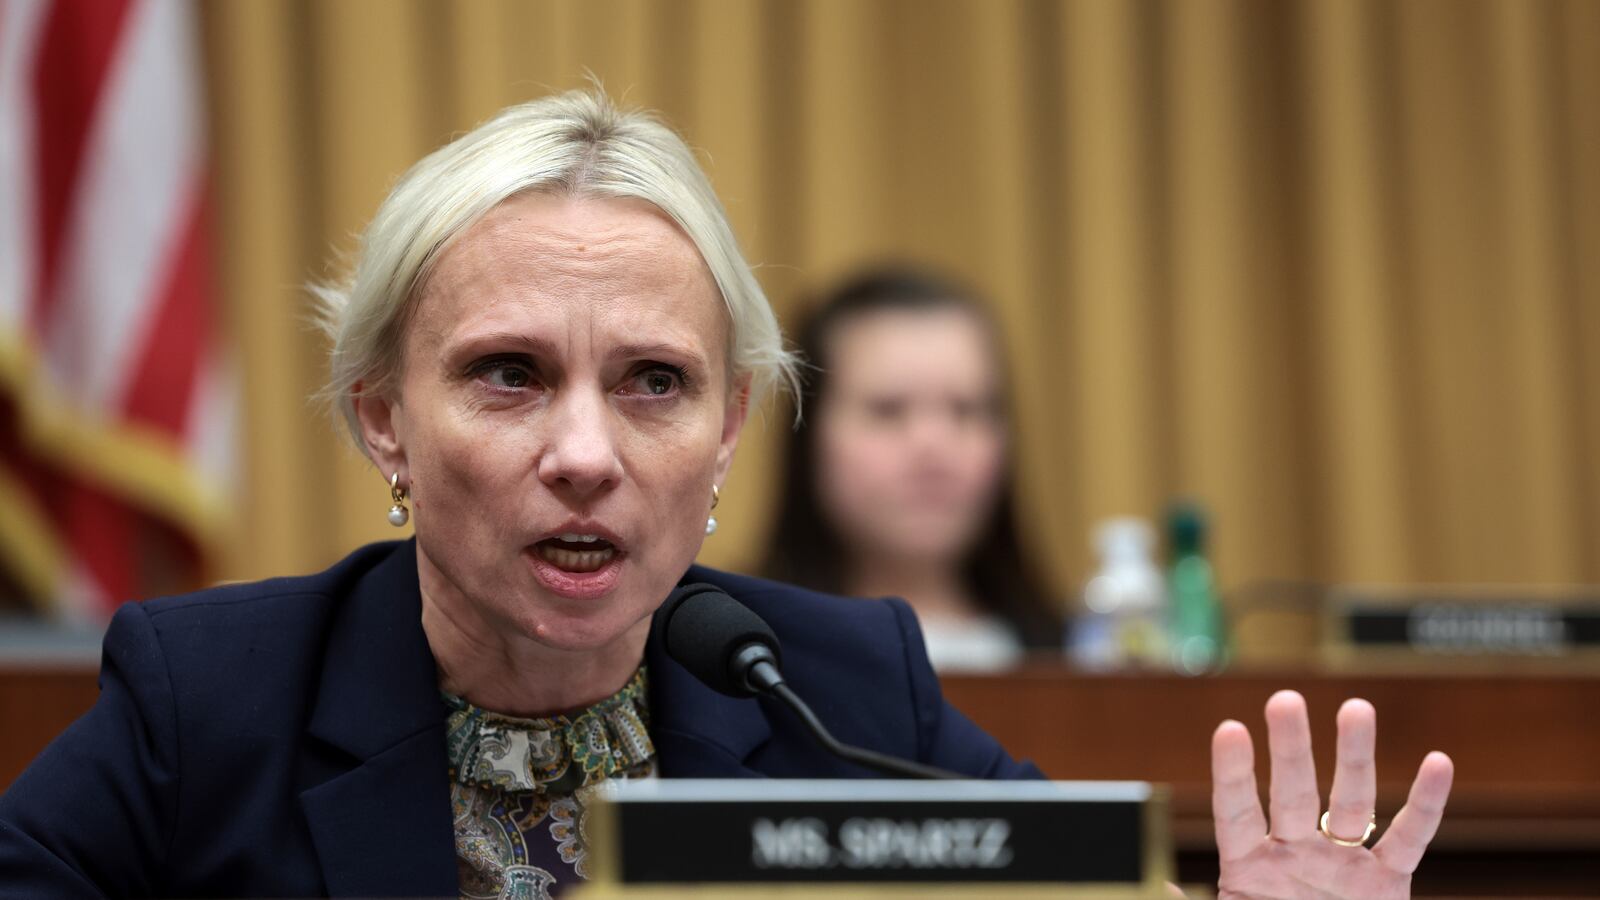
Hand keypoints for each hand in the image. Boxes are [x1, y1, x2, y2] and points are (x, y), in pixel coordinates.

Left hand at [1210, 690, 1453, 899]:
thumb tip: (1164, 885)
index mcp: (1248, 866)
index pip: (1236, 811)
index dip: (1233, 774)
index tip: (1230, 729)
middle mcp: (1295, 853)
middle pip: (1293, 792)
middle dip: (1290, 748)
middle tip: (1286, 698)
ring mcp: (1341, 863)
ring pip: (1350, 800)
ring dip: (1355, 756)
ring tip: (1358, 708)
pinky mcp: (1386, 882)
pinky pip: (1408, 839)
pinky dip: (1426, 804)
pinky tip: (1438, 763)